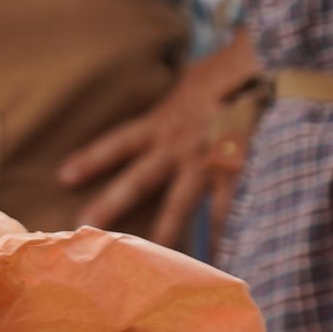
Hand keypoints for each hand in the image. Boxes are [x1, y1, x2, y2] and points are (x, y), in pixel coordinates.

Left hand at [55, 35, 261, 244]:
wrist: (268, 69)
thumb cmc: (234, 67)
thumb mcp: (196, 78)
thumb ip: (181, 96)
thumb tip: (177, 93)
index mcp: (166, 120)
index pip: (120, 141)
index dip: (92, 158)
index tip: (64, 176)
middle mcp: (179, 146)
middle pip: (138, 181)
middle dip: (110, 205)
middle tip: (84, 228)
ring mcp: (207, 163)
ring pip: (180, 206)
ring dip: (166, 235)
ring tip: (152, 264)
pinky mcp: (237, 173)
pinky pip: (227, 211)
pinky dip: (223, 235)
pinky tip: (219, 260)